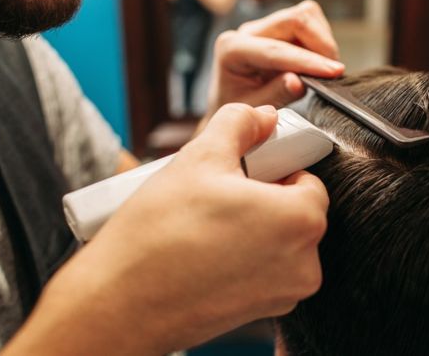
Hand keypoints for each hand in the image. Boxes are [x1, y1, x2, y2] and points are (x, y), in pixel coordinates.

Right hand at [2, 104, 328, 354]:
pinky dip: (246, 257)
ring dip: (256, 227)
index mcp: (300, 220)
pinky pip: (266, 271)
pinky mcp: (263, 312)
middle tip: (223, 194)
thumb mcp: (199, 157)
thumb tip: (261, 116)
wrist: (119, 304)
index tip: (250, 170)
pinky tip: (208, 249)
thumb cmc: (157, 236)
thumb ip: (239, 124)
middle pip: (297, 213)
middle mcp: (304, 263)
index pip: (309, 181)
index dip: (278, 169)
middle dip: (266, 198)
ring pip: (282, 242)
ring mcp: (285, 294)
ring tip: (210, 223)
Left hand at [206, 0, 343, 116]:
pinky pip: (309, 24)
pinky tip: (316, 65)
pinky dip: (320, 43)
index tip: (332, 73)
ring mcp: (264, 28)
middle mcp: (247, 32)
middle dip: (321, 44)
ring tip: (323, 71)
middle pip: (295, 20)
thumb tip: (299, 83)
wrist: (231, 106)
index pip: (277, 49)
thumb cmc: (238, 108)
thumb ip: (276, 94)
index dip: (308, 61)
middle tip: (333, 73)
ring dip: (322, 43)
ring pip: (305, 17)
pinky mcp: (279, 29)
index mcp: (232, 49)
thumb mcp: (254, 110)